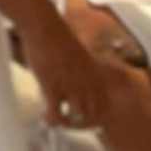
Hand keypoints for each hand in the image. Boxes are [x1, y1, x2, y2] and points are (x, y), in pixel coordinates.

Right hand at [22, 12, 110, 132]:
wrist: (44, 26)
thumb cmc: (56, 35)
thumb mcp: (78, 54)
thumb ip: (81, 70)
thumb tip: (75, 80)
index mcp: (96, 75)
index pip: (106, 105)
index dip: (98, 117)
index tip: (88, 120)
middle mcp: (88, 84)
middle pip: (94, 116)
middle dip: (83, 125)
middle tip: (70, 123)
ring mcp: (72, 86)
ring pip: (78, 119)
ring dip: (68, 124)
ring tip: (57, 120)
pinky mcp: (54, 87)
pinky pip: (56, 113)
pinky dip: (52, 120)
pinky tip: (46, 117)